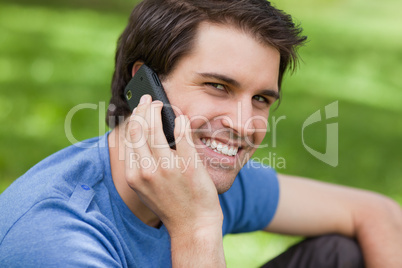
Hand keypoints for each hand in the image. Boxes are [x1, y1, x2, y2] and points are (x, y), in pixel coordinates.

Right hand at [124, 94, 222, 235]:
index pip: (129, 138)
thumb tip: (144, 137)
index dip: (134, 118)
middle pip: (139, 129)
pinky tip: (181, 117)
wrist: (193, 225)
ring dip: (157, 110)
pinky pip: (182, 135)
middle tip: (149, 100)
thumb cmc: (171, 205)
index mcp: (134, 175)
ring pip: (156, 128)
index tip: (139, 110)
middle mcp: (146, 170)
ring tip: (161, 104)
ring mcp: (167, 167)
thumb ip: (141, 165)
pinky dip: (180, 122)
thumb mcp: (147, 189)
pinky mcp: (188, 165)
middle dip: (142, 109)